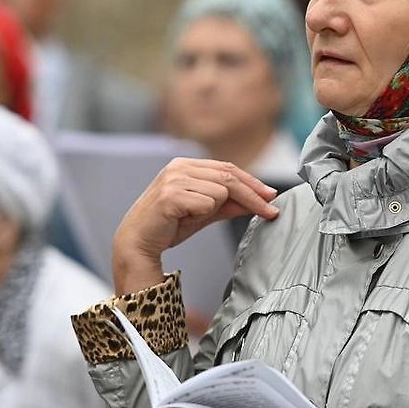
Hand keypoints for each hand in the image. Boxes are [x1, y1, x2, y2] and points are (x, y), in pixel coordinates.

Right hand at [112, 159, 278, 293]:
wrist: (137, 243)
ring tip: (190, 217)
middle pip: (229, 176)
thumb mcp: (204, 213)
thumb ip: (228, 204)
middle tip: (270, 211)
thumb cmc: (168, 226)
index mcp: (185, 164)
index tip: (271, 196)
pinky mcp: (171, 195)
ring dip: (214, 210)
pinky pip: (207, 204)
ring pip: (220, 191)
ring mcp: (174, 179)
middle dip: (253, 196)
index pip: (228, 168)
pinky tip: (183, 219)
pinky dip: (202, 215)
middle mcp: (179, 167)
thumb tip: (258, 201)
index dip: (252, 183)